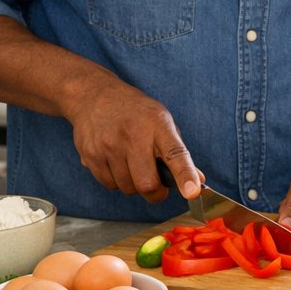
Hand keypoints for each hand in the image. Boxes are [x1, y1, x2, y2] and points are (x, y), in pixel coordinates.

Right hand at [67, 78, 201, 202]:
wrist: (95, 96)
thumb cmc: (136, 112)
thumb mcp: (162, 122)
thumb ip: (179, 152)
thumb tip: (199, 180)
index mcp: (158, 126)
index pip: (175, 155)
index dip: (185, 176)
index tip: (192, 193)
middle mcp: (133, 136)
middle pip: (147, 184)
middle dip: (156, 193)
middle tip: (157, 184)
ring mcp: (109, 146)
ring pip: (127, 188)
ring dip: (134, 185)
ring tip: (132, 164)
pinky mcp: (90, 155)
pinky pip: (109, 185)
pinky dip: (116, 181)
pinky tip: (116, 162)